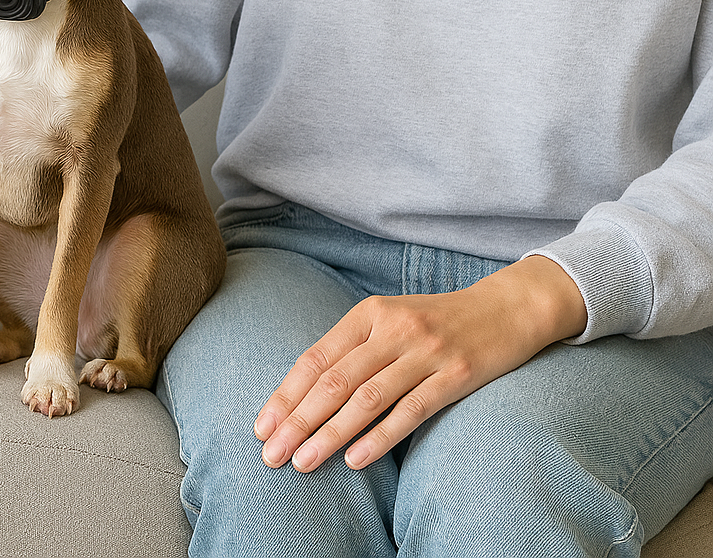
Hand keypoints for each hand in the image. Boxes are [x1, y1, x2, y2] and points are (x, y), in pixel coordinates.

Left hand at [253, 255, 585, 472]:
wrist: (506, 307)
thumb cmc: (436, 321)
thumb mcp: (390, 320)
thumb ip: (354, 349)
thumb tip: (304, 394)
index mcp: (369, 312)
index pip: (316, 358)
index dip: (286, 394)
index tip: (262, 427)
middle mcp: (393, 329)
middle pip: (334, 381)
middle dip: (298, 421)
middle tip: (272, 455)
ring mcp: (426, 352)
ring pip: (367, 399)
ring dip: (331, 435)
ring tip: (303, 462)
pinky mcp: (457, 375)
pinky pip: (411, 411)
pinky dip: (380, 437)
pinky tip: (355, 460)